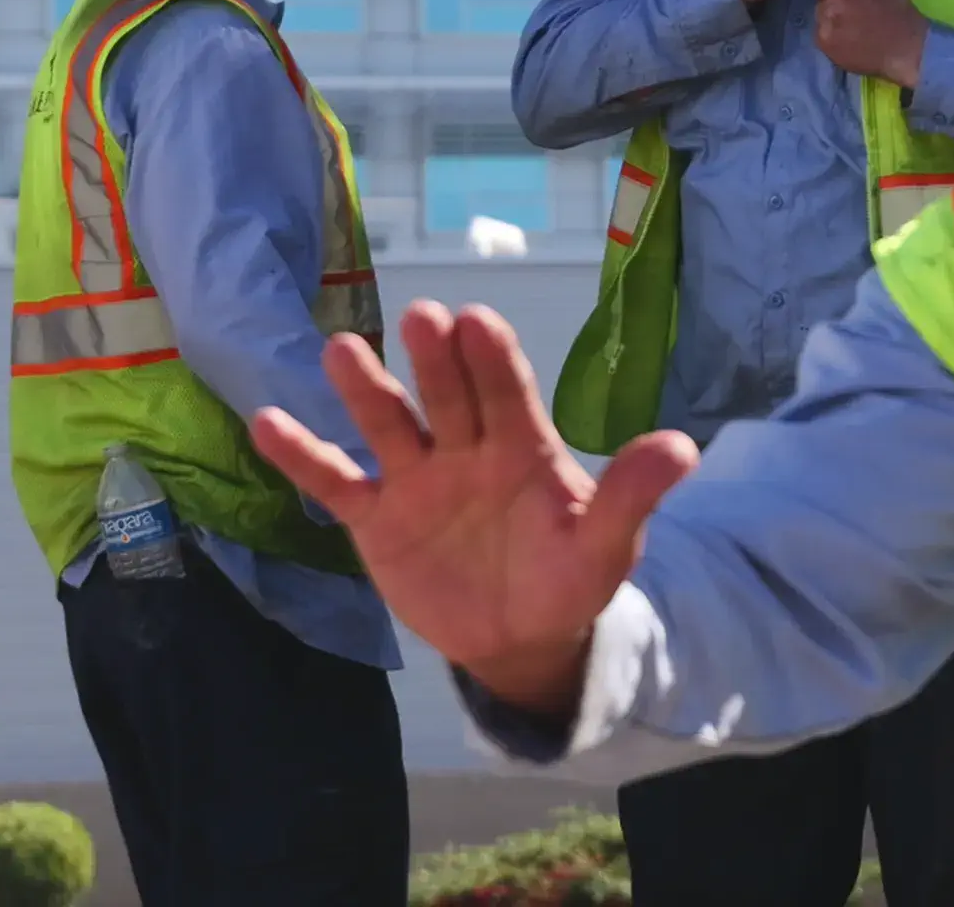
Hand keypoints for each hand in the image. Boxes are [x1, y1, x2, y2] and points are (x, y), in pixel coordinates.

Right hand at [250, 301, 698, 719]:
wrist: (521, 638)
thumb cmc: (568, 577)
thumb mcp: (606, 545)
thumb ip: (632, 496)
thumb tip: (684, 448)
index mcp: (522, 444)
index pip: (507, 391)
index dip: (492, 358)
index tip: (476, 321)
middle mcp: (465, 447)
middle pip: (447, 394)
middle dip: (435, 359)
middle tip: (424, 316)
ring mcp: (417, 478)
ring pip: (387, 425)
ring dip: (366, 389)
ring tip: (341, 350)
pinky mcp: (376, 519)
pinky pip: (336, 483)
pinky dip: (303, 456)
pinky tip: (269, 422)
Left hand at [813, 0, 928, 89]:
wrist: (907, 51)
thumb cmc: (900, 13)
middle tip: (846, 3)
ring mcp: (828, 14)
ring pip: (819, 7)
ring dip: (830, 13)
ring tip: (849, 25)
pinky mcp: (822, 37)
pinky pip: (820, 29)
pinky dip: (830, 33)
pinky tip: (846, 39)